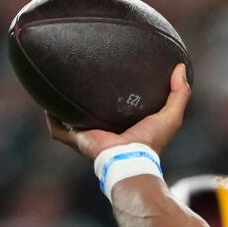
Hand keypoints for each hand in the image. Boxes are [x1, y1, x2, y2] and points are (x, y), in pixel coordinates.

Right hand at [45, 62, 191, 161]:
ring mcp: (87, 136)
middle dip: (83, 97)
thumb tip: (181, 67)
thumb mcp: (171, 115)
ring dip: (63, 106)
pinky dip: (51, 117)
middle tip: (79, 76)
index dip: (111, 94)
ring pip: (69, 119)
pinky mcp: (76, 139)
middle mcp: (102, 130)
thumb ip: (180, 93)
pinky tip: (46, 103)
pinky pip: (57, 128)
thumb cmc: (150, 142)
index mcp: (122, 125)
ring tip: (57, 84)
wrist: (130, 159)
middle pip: (89, 112)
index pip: (114, 108)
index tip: (110, 76)